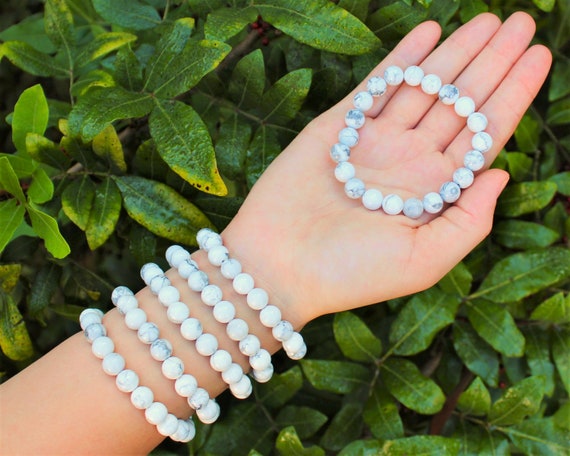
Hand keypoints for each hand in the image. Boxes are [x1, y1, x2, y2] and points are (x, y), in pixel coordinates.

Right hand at [222, 12, 551, 325]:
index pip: (483, 137)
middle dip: (492, 63)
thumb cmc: (350, 273)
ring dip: (456, 53)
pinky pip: (376, 86)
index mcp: (433, 193)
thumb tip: (502, 174)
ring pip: (424, 88)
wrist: (279, 266)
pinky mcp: (337, 129)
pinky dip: (403, 58)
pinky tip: (430, 32)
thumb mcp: (423, 261)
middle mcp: (408, 163)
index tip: (539, 57)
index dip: (513, 96)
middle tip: (521, 23)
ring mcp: (373, 143)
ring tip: (490, 20)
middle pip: (460, 104)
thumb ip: (469, 221)